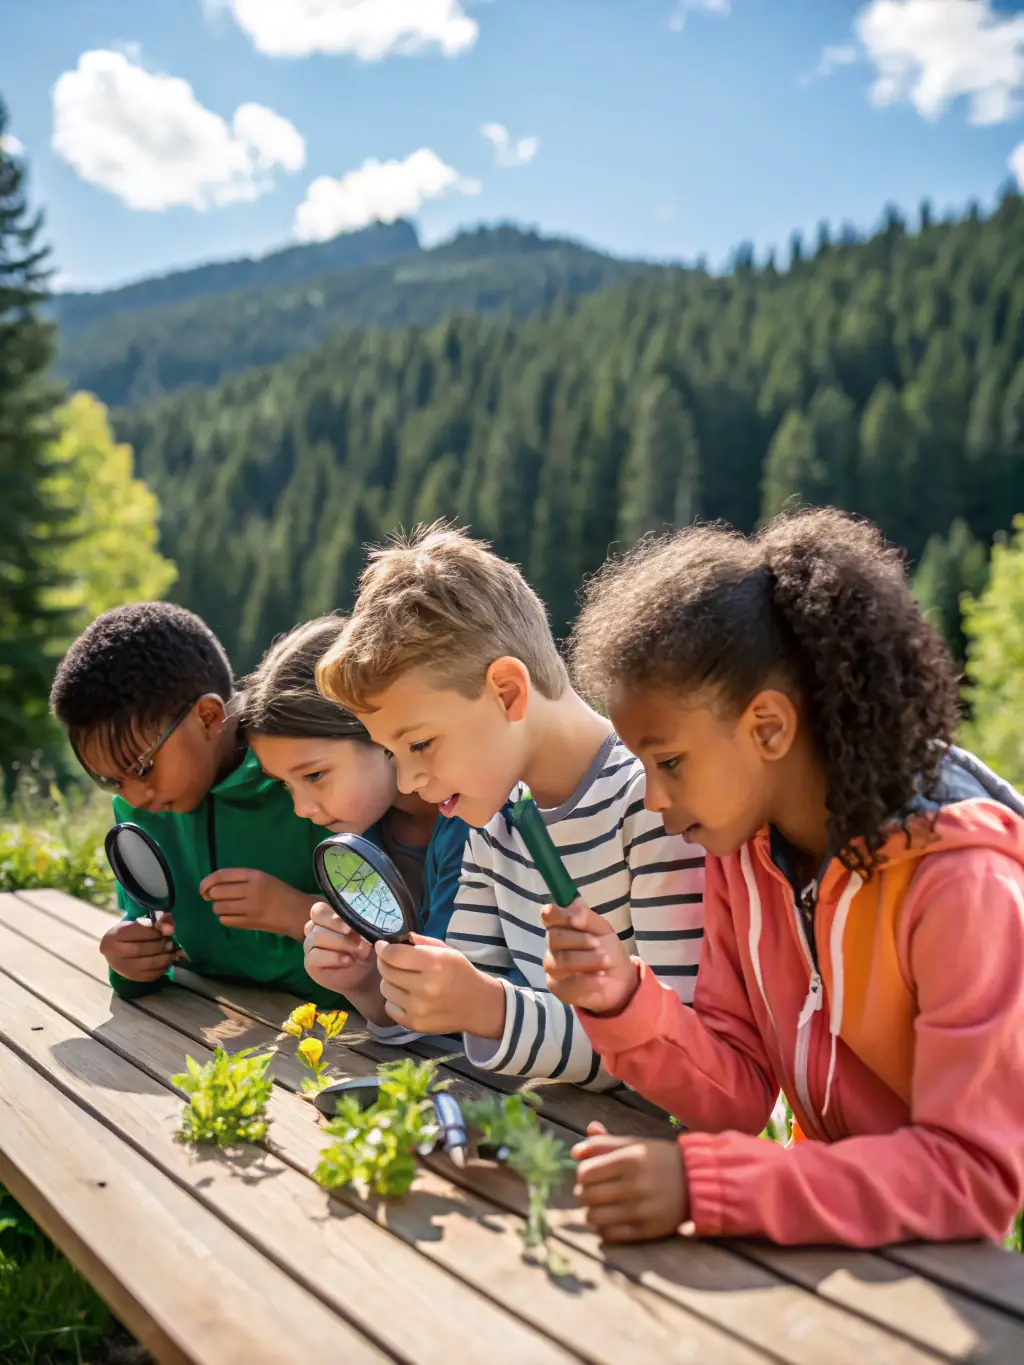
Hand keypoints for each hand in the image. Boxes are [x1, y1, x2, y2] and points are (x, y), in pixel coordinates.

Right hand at [101, 915, 181, 982]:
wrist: (118, 952)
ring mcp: (122, 968)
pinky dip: (163, 968)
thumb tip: (169, 928)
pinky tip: (168, 961)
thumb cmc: (130, 934)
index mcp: (113, 936)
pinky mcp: (132, 978)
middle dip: (160, 945)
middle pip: (140, 949)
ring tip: (172, 952)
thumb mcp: (139, 923)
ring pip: (147, 964)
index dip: (154, 931)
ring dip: (165, 958)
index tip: (166, 930)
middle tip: (171, 943)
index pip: (136, 932)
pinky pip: (151, 975)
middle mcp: (114, 953)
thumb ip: (156, 922)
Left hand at [200, 869, 313, 939]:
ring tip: (228, 908)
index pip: (221, 875)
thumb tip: (214, 886)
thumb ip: (242, 879)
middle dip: (211, 896)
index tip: (203, 888)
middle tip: (215, 899)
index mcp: (254, 875)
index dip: (207, 882)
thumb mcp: (263, 878)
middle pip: (217, 892)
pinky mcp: (250, 922)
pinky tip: (232, 916)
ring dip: (218, 908)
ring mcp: (250, 907)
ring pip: (219, 907)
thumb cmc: (281, 893)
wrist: (298, 912)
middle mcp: (251, 889)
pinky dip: (225, 918)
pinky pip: (226, 920)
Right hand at [303, 901, 378, 994]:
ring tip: (360, 952)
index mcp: (327, 918)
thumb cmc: (365, 949)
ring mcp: (310, 946)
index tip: (350, 927)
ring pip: (316, 936)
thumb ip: (360, 927)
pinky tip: (348, 961)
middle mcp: (315, 928)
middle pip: (317, 919)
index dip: (332, 915)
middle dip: (340, 927)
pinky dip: (334, 957)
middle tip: (360, 940)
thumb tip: (359, 925)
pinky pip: (315, 956)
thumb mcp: (366, 936)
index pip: (319, 909)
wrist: (365, 975)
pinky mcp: (310, 963)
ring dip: (341, 943)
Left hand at [375, 936, 506, 1036]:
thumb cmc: (460, 973)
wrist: (477, 1004)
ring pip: (385, 989)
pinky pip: (389, 1007)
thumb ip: (420, 941)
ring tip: (403, 979)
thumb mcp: (445, 950)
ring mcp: (418, 1008)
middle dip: (385, 962)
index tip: (383, 945)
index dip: (384, 948)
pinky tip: (407, 996)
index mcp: (434, 964)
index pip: (394, 954)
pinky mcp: (414, 1024)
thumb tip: (394, 939)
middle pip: (387, 971)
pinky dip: (394, 1000)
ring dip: (390, 981)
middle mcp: (425, 987)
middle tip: (391, 960)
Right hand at [542, 899, 640, 1014]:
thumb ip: (588, 917)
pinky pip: (570, 981)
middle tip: (599, 944)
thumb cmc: (606, 949)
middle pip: (555, 937)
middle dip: (580, 940)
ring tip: (606, 961)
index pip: (549, 916)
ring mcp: (552, 967)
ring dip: (587, 959)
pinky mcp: (557, 988)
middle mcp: (552, 946)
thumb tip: (575, 903)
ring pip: (562, 960)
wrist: (618, 979)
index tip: (576, 919)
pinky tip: (602, 978)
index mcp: (561, 926)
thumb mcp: (603, 929)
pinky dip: (590, 979)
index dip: (559, 915)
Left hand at [573, 1122, 688, 1243]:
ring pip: (593, 1217)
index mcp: (629, 1159)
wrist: (696, 1182)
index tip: (591, 1173)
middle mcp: (634, 1185)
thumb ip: (603, 1143)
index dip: (583, 1174)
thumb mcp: (634, 1143)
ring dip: (591, 1210)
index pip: (585, 1173)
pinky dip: (604, 1227)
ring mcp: (640, 1210)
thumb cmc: (659, 1159)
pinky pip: (609, 1234)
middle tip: (594, 1190)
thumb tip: (574, 1152)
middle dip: (585, 1192)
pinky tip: (612, 1218)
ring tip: (600, 1205)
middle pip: (585, 1196)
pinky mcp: (646, 1230)